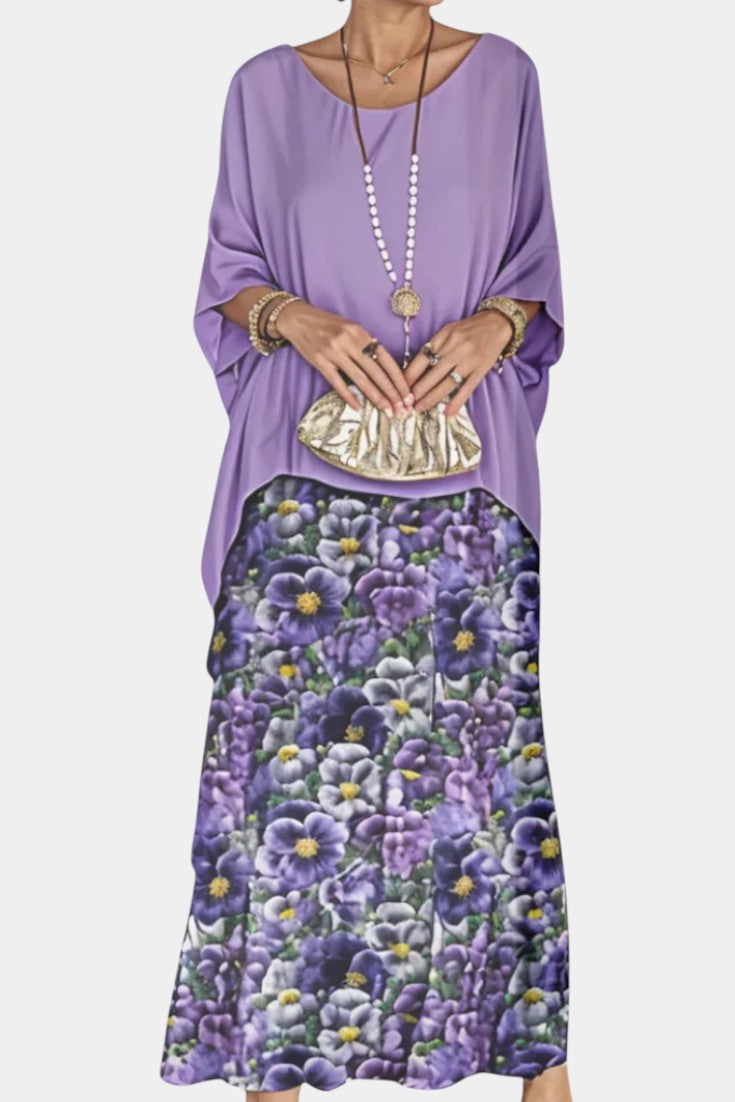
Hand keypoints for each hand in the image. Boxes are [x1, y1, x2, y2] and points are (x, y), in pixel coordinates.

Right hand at [276, 300, 411, 414]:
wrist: (298, 319)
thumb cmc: (327, 325)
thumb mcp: (350, 328)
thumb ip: (365, 344)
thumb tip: (382, 365)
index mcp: (360, 333)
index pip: (385, 359)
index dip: (398, 378)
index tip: (407, 393)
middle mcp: (348, 342)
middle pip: (376, 371)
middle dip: (391, 392)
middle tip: (401, 408)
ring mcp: (334, 353)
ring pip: (360, 379)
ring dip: (375, 397)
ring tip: (386, 409)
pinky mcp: (320, 362)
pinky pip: (337, 383)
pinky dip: (349, 396)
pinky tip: (359, 407)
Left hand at [403, 310, 512, 416]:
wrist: (497, 323)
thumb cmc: (468, 329)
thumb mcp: (448, 331)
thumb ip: (434, 347)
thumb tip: (416, 368)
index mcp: (444, 338)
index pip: (422, 358)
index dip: (410, 375)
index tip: (400, 387)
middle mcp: (456, 349)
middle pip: (433, 373)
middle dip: (418, 390)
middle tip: (406, 403)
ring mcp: (469, 360)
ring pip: (448, 383)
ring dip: (433, 398)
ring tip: (421, 408)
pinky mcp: (481, 370)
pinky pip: (467, 388)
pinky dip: (457, 401)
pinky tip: (448, 412)